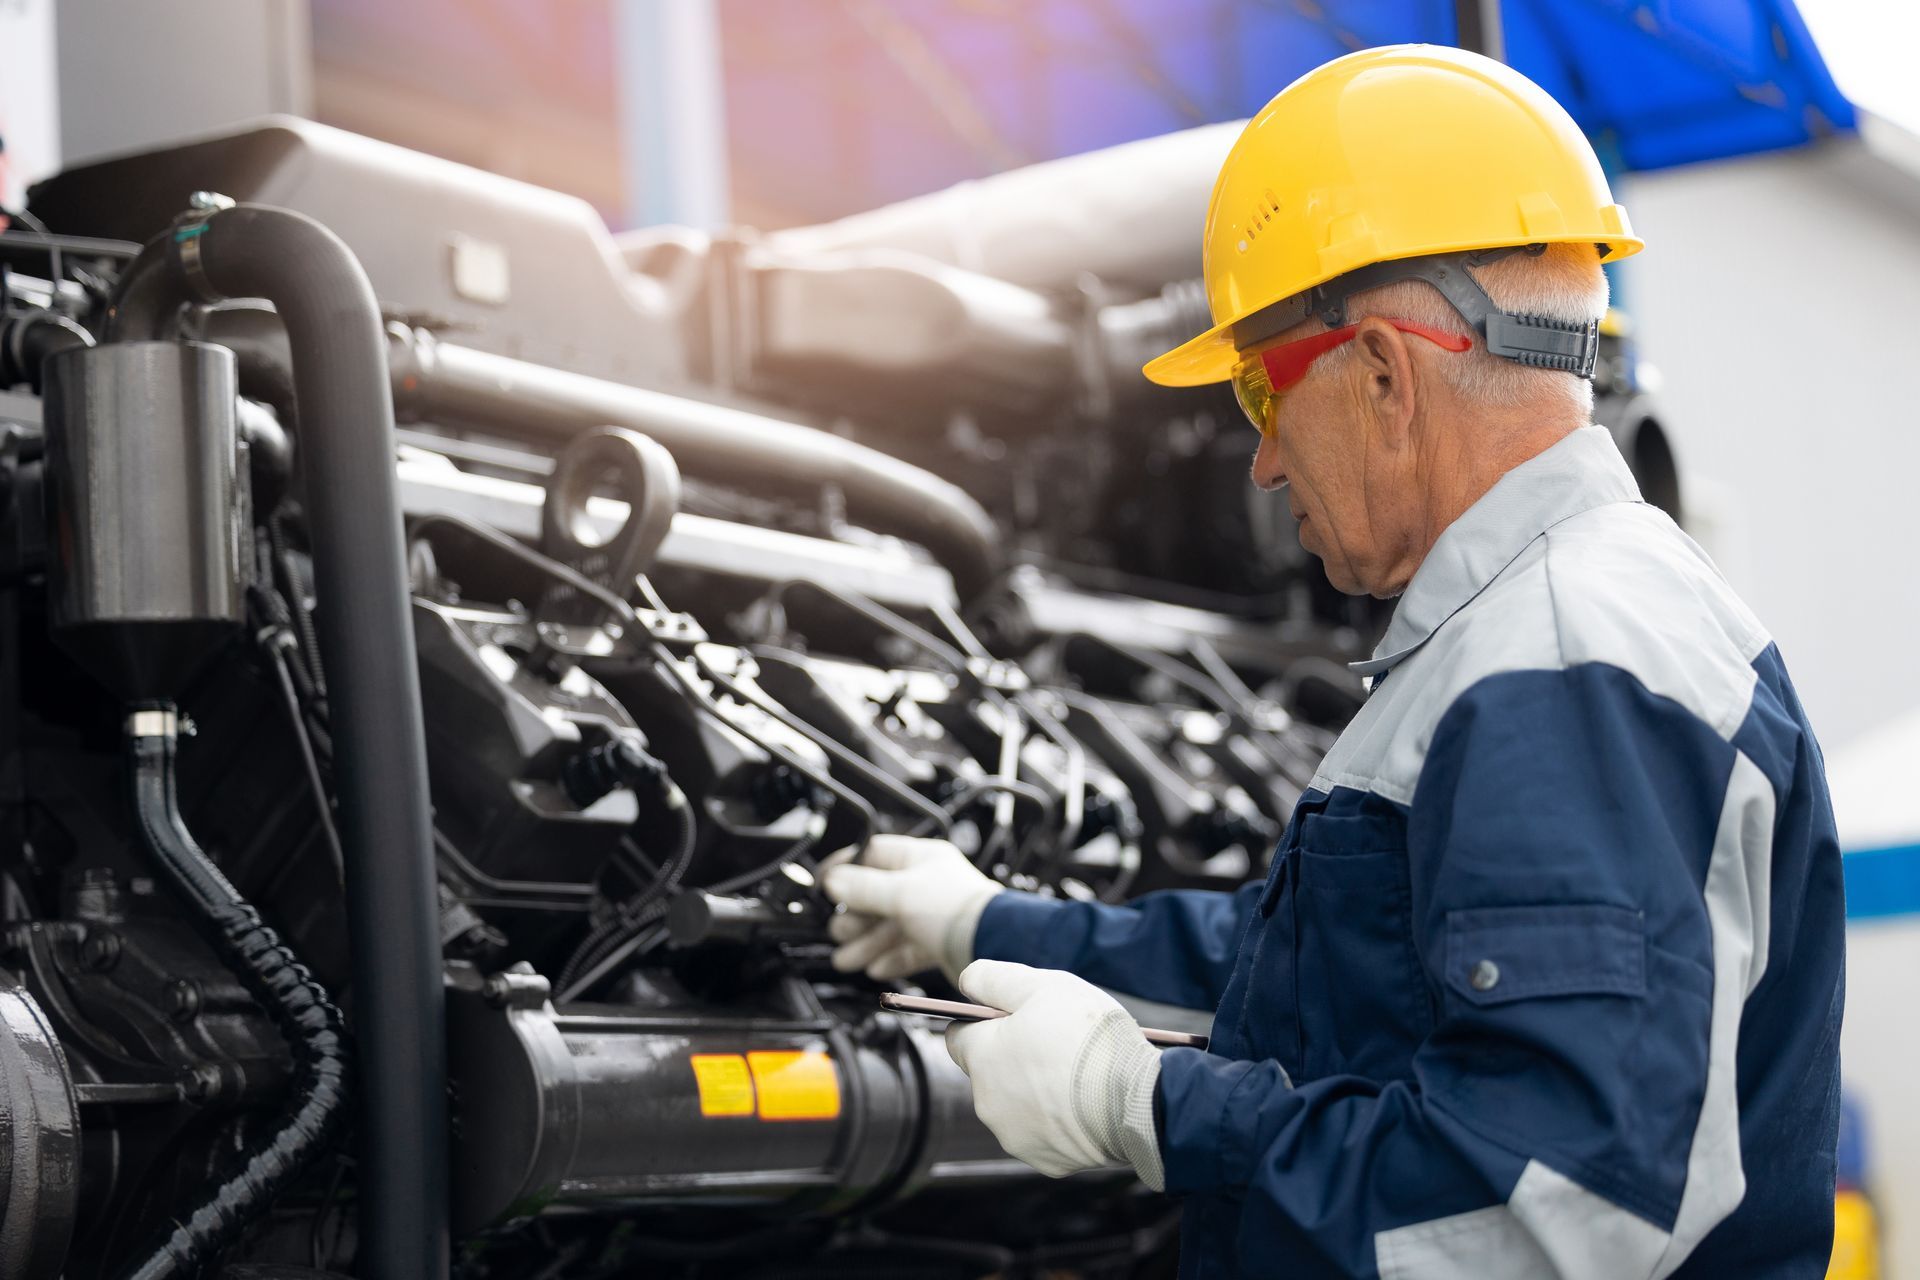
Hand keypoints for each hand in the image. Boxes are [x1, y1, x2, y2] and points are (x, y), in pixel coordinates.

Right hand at [820, 835, 1002, 980]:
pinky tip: (876, 968)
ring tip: (846, 958)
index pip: (873, 855)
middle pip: (877, 897)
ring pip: (889, 927)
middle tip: (837, 930)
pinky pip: (906, 949)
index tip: (824, 884)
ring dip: (865, 943)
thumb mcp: (900, 893)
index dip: (845, 869)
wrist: (991, 944)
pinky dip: (890, 958)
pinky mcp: (938, 942)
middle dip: (854, 917)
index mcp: (919, 858)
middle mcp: (925, 884)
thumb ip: (863, 888)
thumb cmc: (958, 909)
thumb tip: (834, 880)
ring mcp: (931, 913)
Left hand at [945, 960, 1163, 1188]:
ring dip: (1037, 1090)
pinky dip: (1060, 1120)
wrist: (1137, 1101)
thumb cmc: (1088, 1038)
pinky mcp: (1046, 1161)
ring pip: (1017, 1105)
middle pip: (991, 1072)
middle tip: (1057, 1042)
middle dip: (1015, 1057)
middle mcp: (987, 1103)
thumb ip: (994, 979)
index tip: (1016, 1018)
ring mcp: (1016, 1137)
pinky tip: (1086, 1103)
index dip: (987, 1023)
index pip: (960, 1036)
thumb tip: (967, 983)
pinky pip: (1045, 1133)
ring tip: (1077, 1074)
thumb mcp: (1041, 986)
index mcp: (981, 1058)